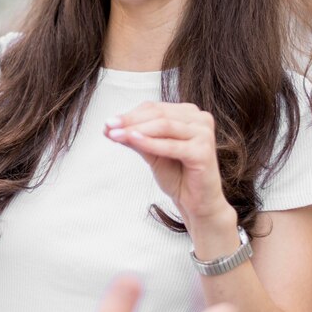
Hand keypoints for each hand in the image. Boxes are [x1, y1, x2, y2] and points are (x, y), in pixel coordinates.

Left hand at [104, 102, 228, 222]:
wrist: (197, 203)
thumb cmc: (177, 175)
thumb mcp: (151, 152)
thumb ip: (135, 138)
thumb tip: (108, 127)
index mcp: (188, 113)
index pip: (154, 108)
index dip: (129, 115)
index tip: (108, 124)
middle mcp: (200, 118)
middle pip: (158, 114)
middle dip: (130, 120)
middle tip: (108, 126)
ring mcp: (204, 134)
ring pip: (164, 126)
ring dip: (136, 130)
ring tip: (115, 134)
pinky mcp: (204, 151)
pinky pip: (172, 145)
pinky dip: (151, 142)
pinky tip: (133, 140)